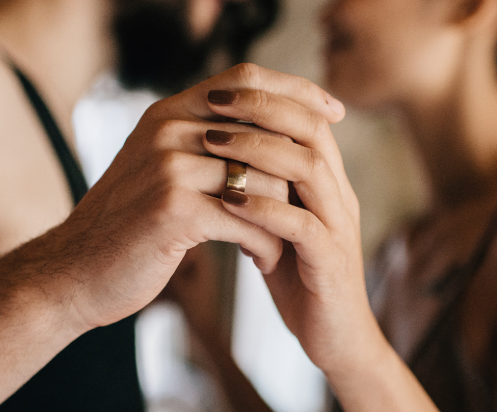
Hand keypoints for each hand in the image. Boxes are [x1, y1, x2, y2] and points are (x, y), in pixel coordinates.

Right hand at [58, 64, 345, 332]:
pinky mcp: (173, 209)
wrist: (76, 269)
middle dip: (300, 167)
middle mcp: (169, 130)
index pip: (247, 80)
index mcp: (169, 114)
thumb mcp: (160, 168)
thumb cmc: (130, 223)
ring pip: (264, 178)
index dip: (296, 90)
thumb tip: (264, 132)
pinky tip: (263, 261)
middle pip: (265, 129)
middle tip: (312, 201)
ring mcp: (169, 167)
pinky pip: (247, 219)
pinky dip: (265, 244)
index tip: (332, 111)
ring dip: (282, 217)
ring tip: (280, 241)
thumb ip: (201, 143)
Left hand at [200, 85, 378, 370]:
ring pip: (307, 168)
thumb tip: (223, 163)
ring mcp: (338, 227)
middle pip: (309, 130)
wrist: (333, 335)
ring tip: (212, 142)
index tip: (219, 90)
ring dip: (257, 151)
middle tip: (213, 102)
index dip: (266, 97)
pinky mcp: (331, 262)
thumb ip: (265, 191)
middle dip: (260, 109)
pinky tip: (228, 201)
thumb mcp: (280, 224)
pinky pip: (302, 225)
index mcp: (326, 182)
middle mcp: (338, 195)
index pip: (304, 118)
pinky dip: (264, 208)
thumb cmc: (299, 275)